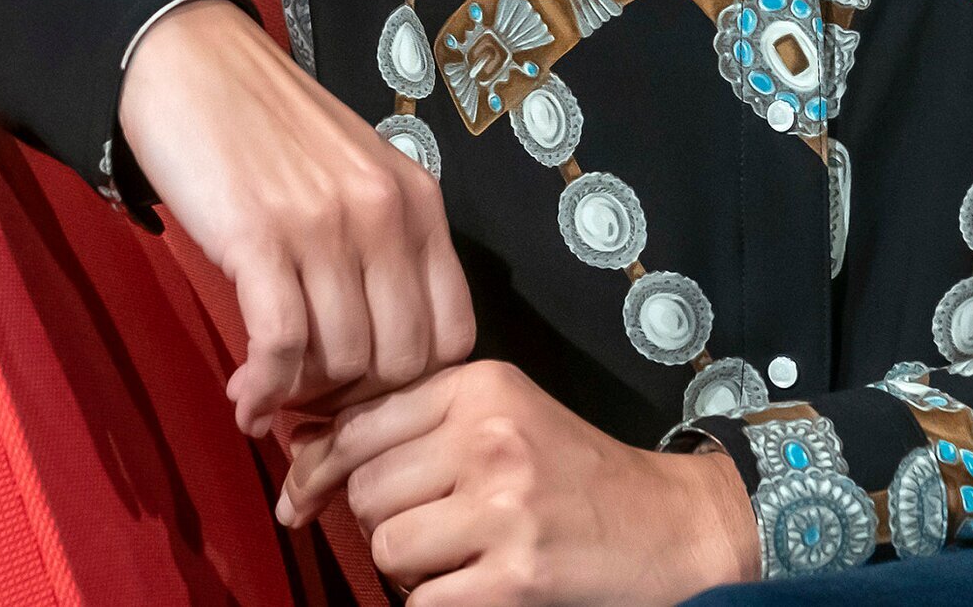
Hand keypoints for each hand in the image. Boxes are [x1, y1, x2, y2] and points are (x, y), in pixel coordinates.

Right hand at [118, 0, 475, 432]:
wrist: (191, 62)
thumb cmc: (267, 128)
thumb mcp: (353, 176)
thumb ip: (379, 250)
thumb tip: (372, 356)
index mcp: (419, 202)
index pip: (454, 336)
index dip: (410, 384)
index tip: (362, 390)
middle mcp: (385, 215)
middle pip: (401, 363)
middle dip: (355, 399)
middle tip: (310, 399)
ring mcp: (326, 226)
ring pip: (341, 362)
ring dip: (301, 397)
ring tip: (268, 390)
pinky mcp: (260, 237)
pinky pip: (281, 346)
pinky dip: (263, 388)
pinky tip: (243, 395)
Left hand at [274, 359, 760, 604]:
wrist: (671, 526)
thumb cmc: (577, 473)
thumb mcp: (505, 416)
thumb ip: (417, 422)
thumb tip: (304, 448)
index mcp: (481, 387)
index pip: (358, 424)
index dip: (318, 465)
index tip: (301, 491)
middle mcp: (490, 438)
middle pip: (365, 490)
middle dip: (378, 521)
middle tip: (426, 529)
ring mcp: (504, 509)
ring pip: (387, 548)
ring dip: (408, 569)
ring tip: (457, 558)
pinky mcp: (516, 577)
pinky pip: (422, 603)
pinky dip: (436, 604)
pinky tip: (474, 587)